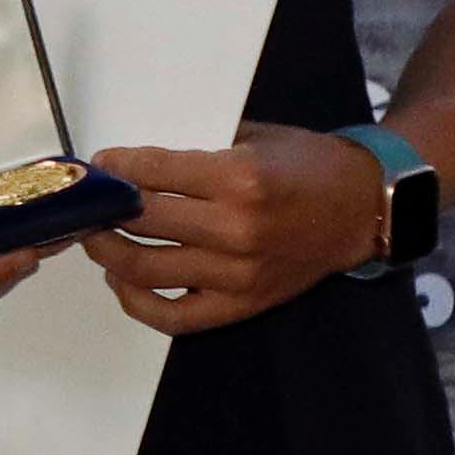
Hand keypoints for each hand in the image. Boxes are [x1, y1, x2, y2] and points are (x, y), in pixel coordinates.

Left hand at [84, 121, 391, 336]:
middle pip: (141, 221)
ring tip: (97, 237)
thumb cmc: (306, 165)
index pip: (152, 174)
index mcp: (239, 179)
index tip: (101, 165)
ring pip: (146, 269)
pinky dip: (137, 303)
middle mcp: (236, 229)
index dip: (116, 168)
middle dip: (104, 209)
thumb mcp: (252, 138)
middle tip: (92, 201)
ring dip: (108, 253)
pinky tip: (122, 281)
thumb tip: (131, 163)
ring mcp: (238, 273)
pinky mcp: (242, 304)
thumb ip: (195, 152)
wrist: (362, 208)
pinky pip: (174, 316)